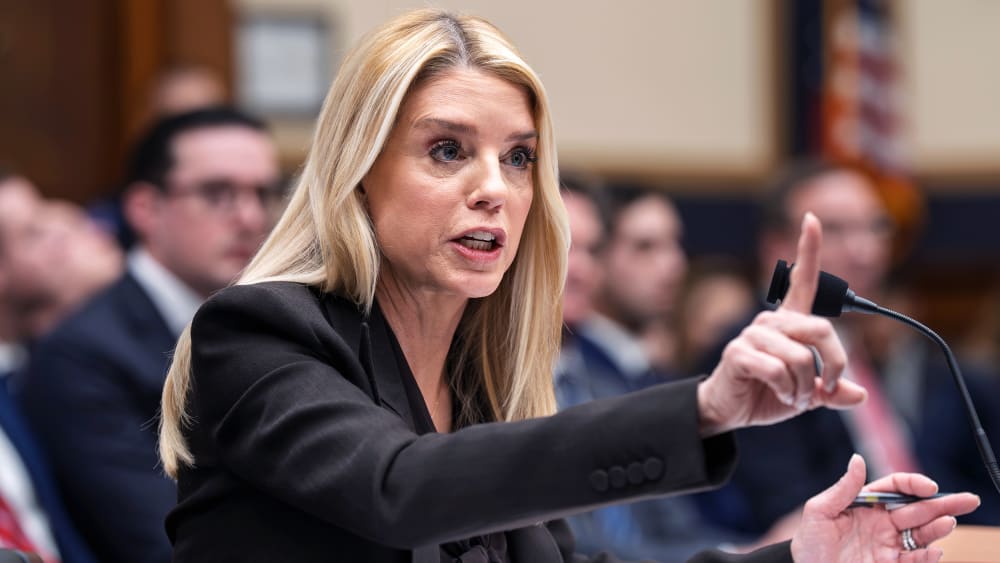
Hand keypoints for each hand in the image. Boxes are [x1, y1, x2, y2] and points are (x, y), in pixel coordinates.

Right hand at [696, 213, 864, 434]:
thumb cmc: (767, 393)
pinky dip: (786, 390)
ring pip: (801, 358)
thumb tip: (858, 393)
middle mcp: (771, 322)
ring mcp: (753, 335)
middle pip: (822, 330)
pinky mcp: (738, 353)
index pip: (802, 279)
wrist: (731, 411)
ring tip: (793, 395)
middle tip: (827, 388)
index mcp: (789, 323)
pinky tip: (778, 393)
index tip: (812, 218)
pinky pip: (778, 370)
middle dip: (835, 366)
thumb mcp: (808, 393)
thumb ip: (832, 390)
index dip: (808, 248)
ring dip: (804, 387)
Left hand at [791, 454, 979, 561]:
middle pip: (917, 509)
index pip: (896, 488)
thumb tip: (858, 459)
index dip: (913, 484)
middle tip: (968, 500)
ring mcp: (887, 544)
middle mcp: (880, 523)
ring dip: (938, 528)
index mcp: (864, 504)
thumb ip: (842, 489)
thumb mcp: (819, 512)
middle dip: (943, 504)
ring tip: (950, 523)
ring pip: (920, 533)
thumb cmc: (807, 544)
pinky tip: (934, 551)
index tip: (929, 487)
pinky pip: (913, 559)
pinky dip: (926, 556)